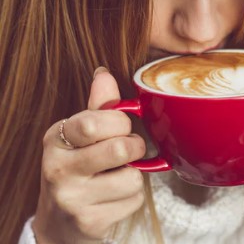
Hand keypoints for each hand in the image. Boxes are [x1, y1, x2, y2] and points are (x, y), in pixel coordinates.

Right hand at [32, 68, 145, 243]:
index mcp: (56, 138)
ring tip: (119, 174)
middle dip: (134, 146)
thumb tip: (103, 74)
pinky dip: (132, 197)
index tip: (122, 125)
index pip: (94, 122)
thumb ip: (98, 106)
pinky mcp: (89, 222)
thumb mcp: (80, 135)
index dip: (120, 121)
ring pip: (132, 177)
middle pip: (118, 149)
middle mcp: (59, 168)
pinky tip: (115, 196)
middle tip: (129, 149)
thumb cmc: (76, 167)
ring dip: (134, 175)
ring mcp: (72, 198)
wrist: (59, 222)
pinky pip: (133, 201)